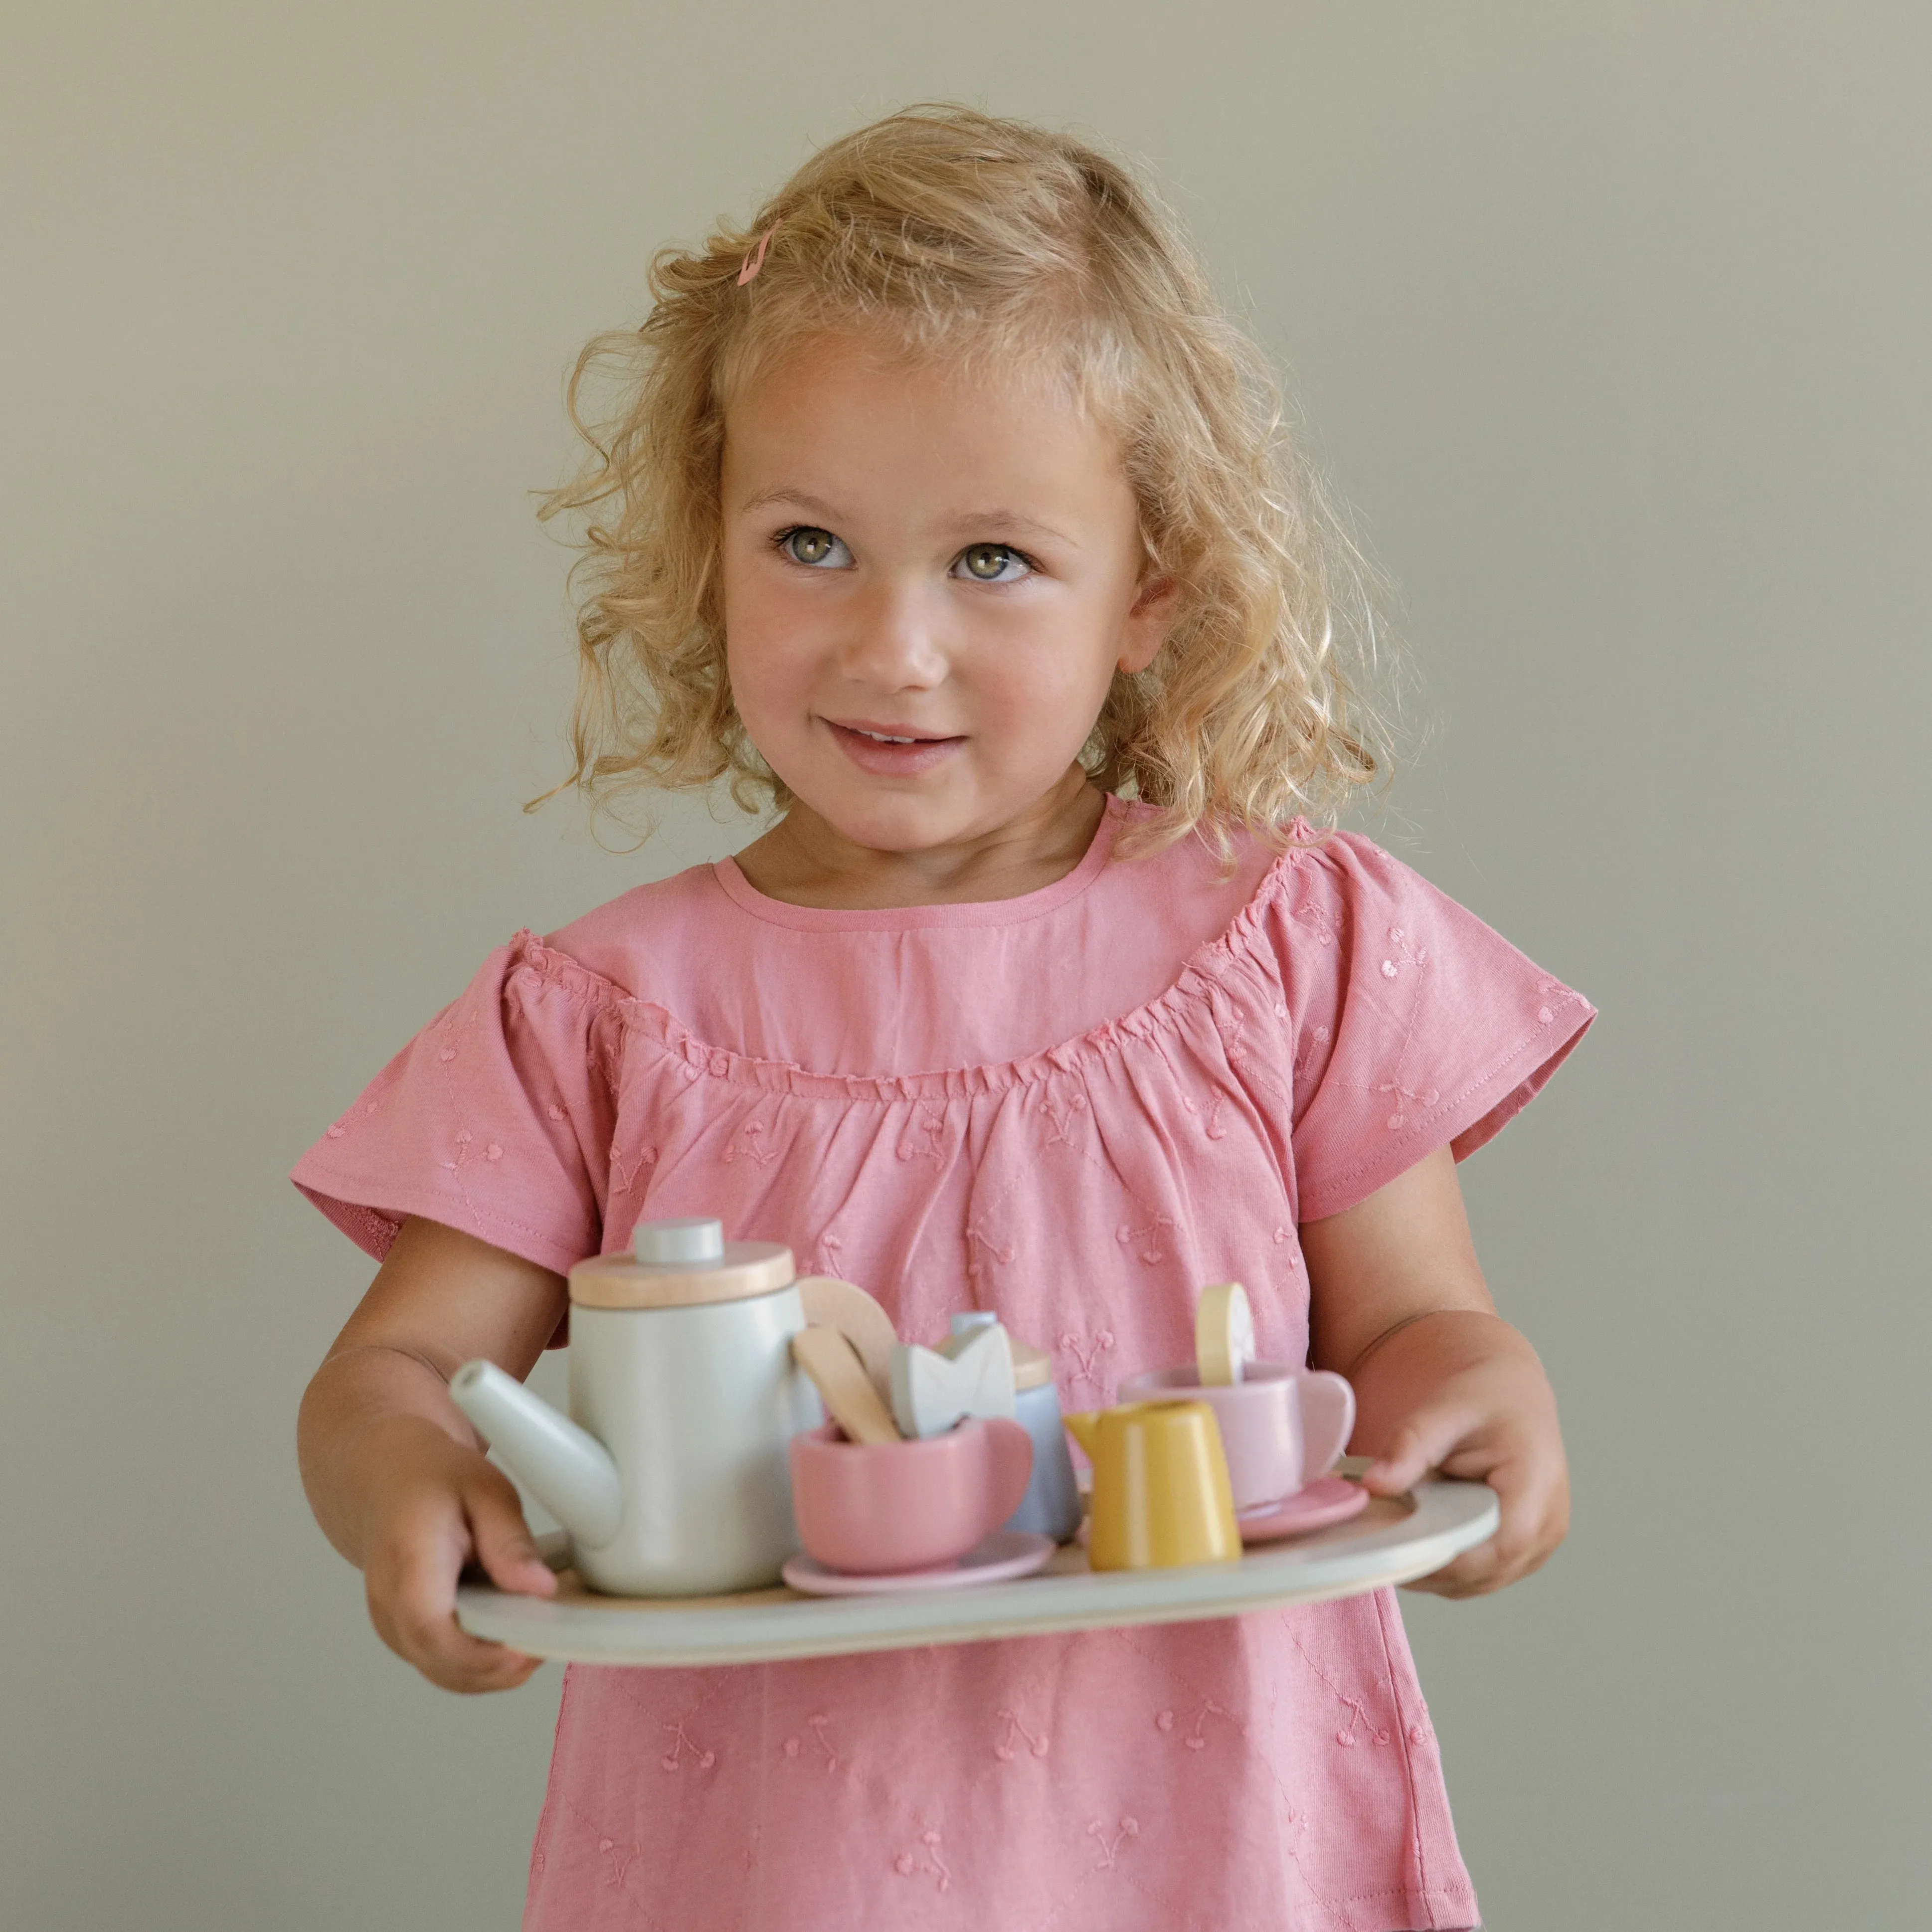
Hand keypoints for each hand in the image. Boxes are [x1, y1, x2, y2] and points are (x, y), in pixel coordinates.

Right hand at [354, 1415, 557, 1691]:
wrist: (388, 1477)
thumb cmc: (434, 1479)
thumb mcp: (486, 1489)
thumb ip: (511, 1540)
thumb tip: (540, 1589)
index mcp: (408, 1561)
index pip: (433, 1629)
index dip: (481, 1653)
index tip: (526, 1649)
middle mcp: (388, 1603)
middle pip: (440, 1663)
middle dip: (498, 1668)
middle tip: (545, 1644)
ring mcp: (390, 1624)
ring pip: (442, 1673)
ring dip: (491, 1671)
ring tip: (533, 1637)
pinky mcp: (402, 1634)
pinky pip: (441, 1665)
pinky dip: (477, 1664)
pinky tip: (507, 1637)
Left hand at [1357, 1333, 1569, 1597]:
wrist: (1511, 1396)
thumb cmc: (1485, 1398)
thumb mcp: (1443, 1410)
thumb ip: (1409, 1446)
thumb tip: (1374, 1485)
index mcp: (1537, 1484)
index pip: (1499, 1545)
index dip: (1448, 1558)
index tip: (1397, 1549)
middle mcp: (1548, 1524)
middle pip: (1486, 1572)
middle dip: (1431, 1564)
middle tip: (1380, 1544)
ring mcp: (1541, 1544)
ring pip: (1481, 1582)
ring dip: (1439, 1570)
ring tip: (1399, 1537)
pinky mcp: (1525, 1552)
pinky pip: (1482, 1575)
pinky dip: (1450, 1567)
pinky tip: (1421, 1538)